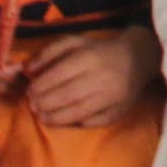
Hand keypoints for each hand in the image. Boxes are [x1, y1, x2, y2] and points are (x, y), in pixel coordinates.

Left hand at [18, 27, 163, 128]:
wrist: (138, 58)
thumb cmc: (99, 51)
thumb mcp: (75, 42)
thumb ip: (49, 52)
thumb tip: (27, 70)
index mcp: (91, 57)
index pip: (60, 74)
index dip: (41, 86)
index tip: (29, 92)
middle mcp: (102, 77)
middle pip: (67, 95)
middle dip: (45, 103)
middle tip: (32, 106)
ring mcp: (112, 96)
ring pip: (79, 112)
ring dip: (56, 117)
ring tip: (43, 117)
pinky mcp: (119, 110)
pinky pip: (94, 121)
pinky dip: (77, 123)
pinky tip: (64, 121)